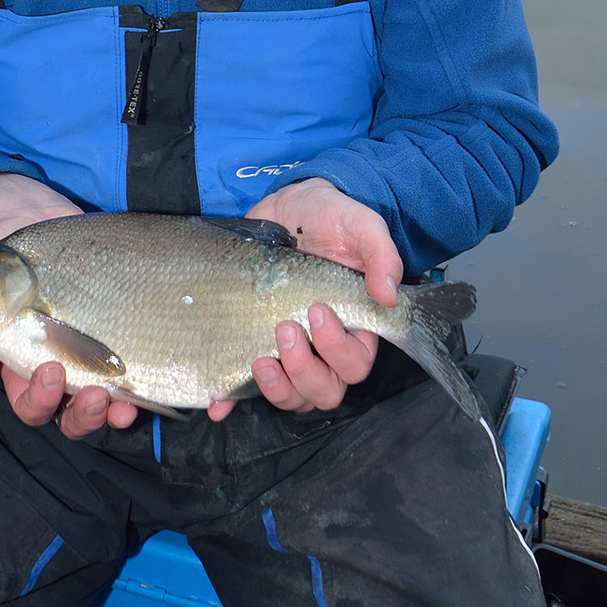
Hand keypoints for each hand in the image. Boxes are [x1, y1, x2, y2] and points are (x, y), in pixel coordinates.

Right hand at [0, 175, 139, 436]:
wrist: (31, 216)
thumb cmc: (2, 259)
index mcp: (24, 363)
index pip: (30, 403)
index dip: (38, 400)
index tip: (50, 370)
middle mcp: (57, 368)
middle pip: (66, 414)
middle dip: (78, 414)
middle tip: (91, 393)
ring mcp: (88, 357)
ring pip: (96, 404)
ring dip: (106, 411)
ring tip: (116, 403)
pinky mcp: (116, 338)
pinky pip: (128, 376)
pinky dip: (136, 391)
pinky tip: (141, 391)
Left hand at [221, 178, 403, 416]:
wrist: (289, 205)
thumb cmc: (331, 219)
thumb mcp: (361, 226)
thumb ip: (381, 255)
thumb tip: (388, 294)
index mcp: (354, 325)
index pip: (356, 364)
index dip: (339, 351)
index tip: (317, 311)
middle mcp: (323, 347)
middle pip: (324, 389)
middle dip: (304, 370)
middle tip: (284, 327)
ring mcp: (287, 349)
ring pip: (292, 397)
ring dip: (277, 388)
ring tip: (259, 359)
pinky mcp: (254, 341)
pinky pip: (244, 387)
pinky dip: (230, 399)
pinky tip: (218, 402)